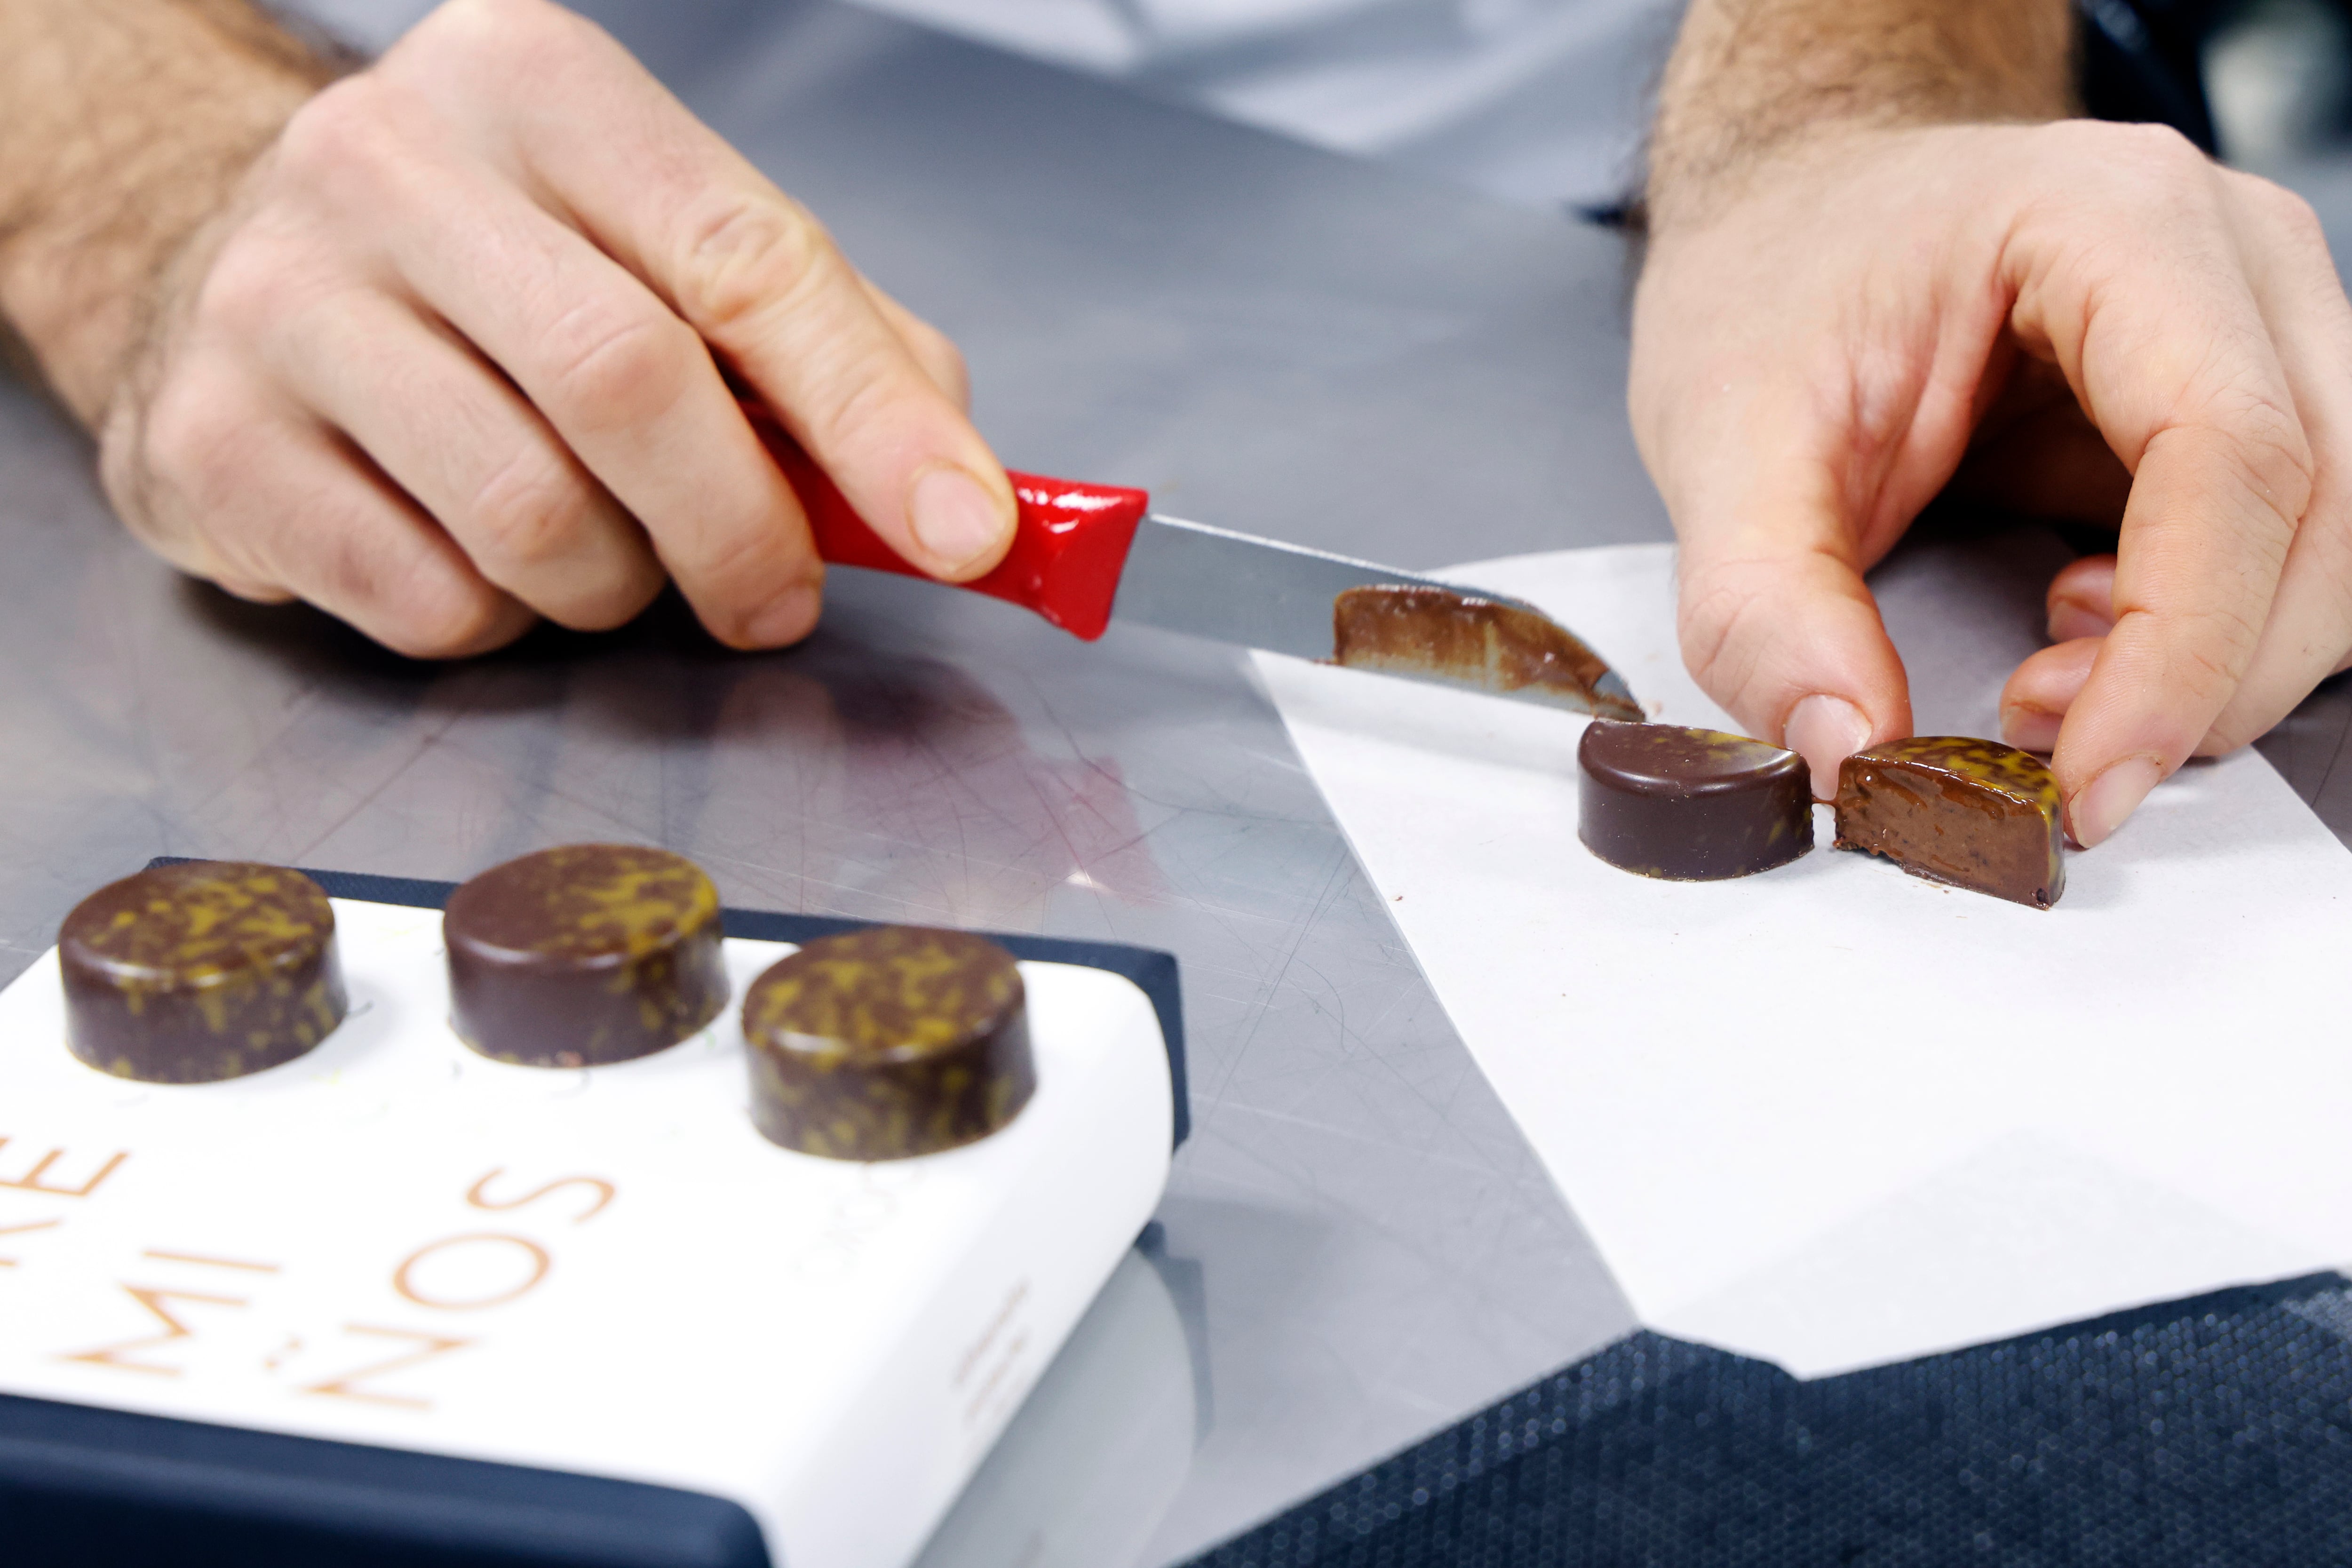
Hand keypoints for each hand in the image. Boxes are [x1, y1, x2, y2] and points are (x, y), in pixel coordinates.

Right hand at [81, 0, 1013, 655]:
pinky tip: (479, 559)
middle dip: (742, 529)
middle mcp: (389, 163)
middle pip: (628, 384)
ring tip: (603, 551)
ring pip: (528, 519)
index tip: (965, 533)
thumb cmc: (504, 268)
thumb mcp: (666, 245)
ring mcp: (279, 300)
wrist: (230, 260)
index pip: (745, 258)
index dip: (873, 418)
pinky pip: (430, 600)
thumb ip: (826, 345)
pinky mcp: (213, 443)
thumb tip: (955, 495)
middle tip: (774, 596)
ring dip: (612, 585)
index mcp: (539, 88)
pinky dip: (498, 621)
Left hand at [1630, 119, 2351, 845]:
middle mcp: (2232, 257)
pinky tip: (2074, 639)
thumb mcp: (1717, 436)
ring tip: (2041, 686)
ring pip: (2332, 543)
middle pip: (2325, 506)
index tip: (2087, 775)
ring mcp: (2260, 327)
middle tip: (2047, 756)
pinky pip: (2284, 551)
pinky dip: (2203, 639)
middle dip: (2205, 677)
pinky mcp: (2244, 405)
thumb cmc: (1775, 279)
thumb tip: (1846, 748)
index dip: (2181, 647)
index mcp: (2113, 220)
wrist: (1794, 213)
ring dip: (2213, 667)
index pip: (2233, 452)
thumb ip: (1762, 603)